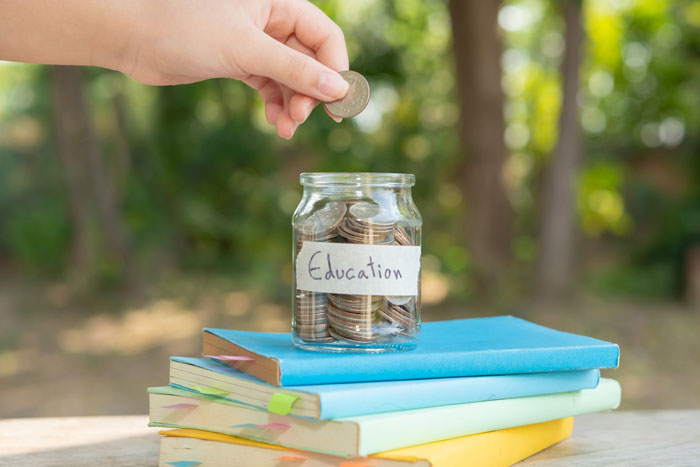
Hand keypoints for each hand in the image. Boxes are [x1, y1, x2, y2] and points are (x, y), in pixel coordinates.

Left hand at [123, 0, 349, 137]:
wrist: (134, 38)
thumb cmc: (185, 28)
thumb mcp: (247, 50)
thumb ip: (295, 70)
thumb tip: (337, 90)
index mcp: (279, 3)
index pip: (325, 37)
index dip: (335, 69)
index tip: (336, 102)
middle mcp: (271, 22)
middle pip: (310, 61)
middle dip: (309, 93)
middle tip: (300, 118)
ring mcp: (255, 44)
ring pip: (290, 78)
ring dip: (292, 105)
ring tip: (286, 128)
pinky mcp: (239, 62)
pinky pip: (270, 86)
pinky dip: (275, 105)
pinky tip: (274, 122)